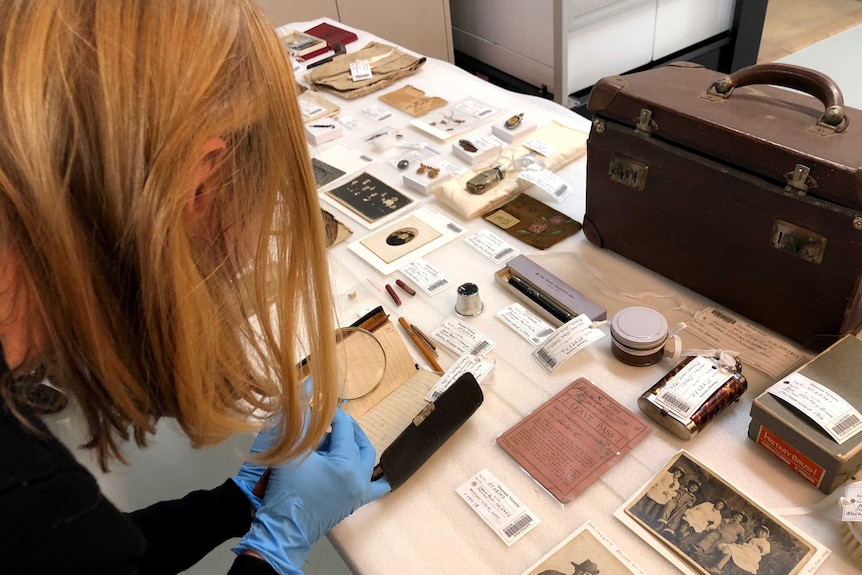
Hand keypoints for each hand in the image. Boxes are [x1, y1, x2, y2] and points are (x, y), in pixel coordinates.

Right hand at [233, 408, 390, 573]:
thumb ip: (303, 424)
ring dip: (356, 446)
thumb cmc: (287, 491)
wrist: (283, 529)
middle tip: (331, 421)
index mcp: (347, 464)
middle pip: (360, 443)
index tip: (320, 406)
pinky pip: (374, 489)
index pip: (344, 429)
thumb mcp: (292, 453)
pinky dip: (376, 478)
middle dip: (348, 429)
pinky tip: (380, 474)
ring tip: (338, 439)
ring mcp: (359, 493)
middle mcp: (359, 478)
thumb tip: (309, 396)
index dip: (332, 415)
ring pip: (366, 461)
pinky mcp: (354, 504)